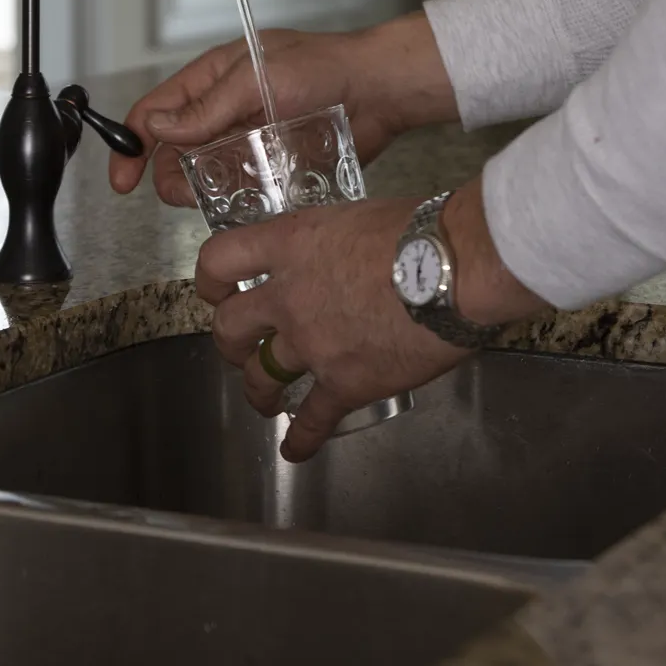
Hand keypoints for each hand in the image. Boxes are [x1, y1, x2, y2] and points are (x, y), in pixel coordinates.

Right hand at [107, 12, 457, 205]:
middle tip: (184, 195)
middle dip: (169, 177)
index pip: (156, 111)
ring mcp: (247, 140)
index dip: (132, 145)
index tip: (124, 180)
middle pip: (175, 152)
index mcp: (212, 80)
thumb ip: (207, 107)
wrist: (379, 91)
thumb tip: (159, 126)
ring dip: (202, 192)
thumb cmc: (324, 68)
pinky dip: (234, 201)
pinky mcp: (271, 165)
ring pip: (205, 176)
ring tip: (217, 199)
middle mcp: (224, 111)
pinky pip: (241, 189)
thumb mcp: (256, 79)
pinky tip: (244, 205)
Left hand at [196, 195, 469, 460]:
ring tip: (265, 401)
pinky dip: (301, 438)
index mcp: (290, 245)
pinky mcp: (345, 382)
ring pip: (261, 377)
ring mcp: (312, 344)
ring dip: (258, 393)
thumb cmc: (420, 229)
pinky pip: (313, 419)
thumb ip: (336, 243)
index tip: (215, 291)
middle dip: (229, 343)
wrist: (454, 268)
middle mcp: (288, 297)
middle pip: (230, 327)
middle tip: (239, 349)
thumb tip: (348, 256)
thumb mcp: (358, 217)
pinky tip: (295, 448)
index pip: (221, 260)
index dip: (211, 280)